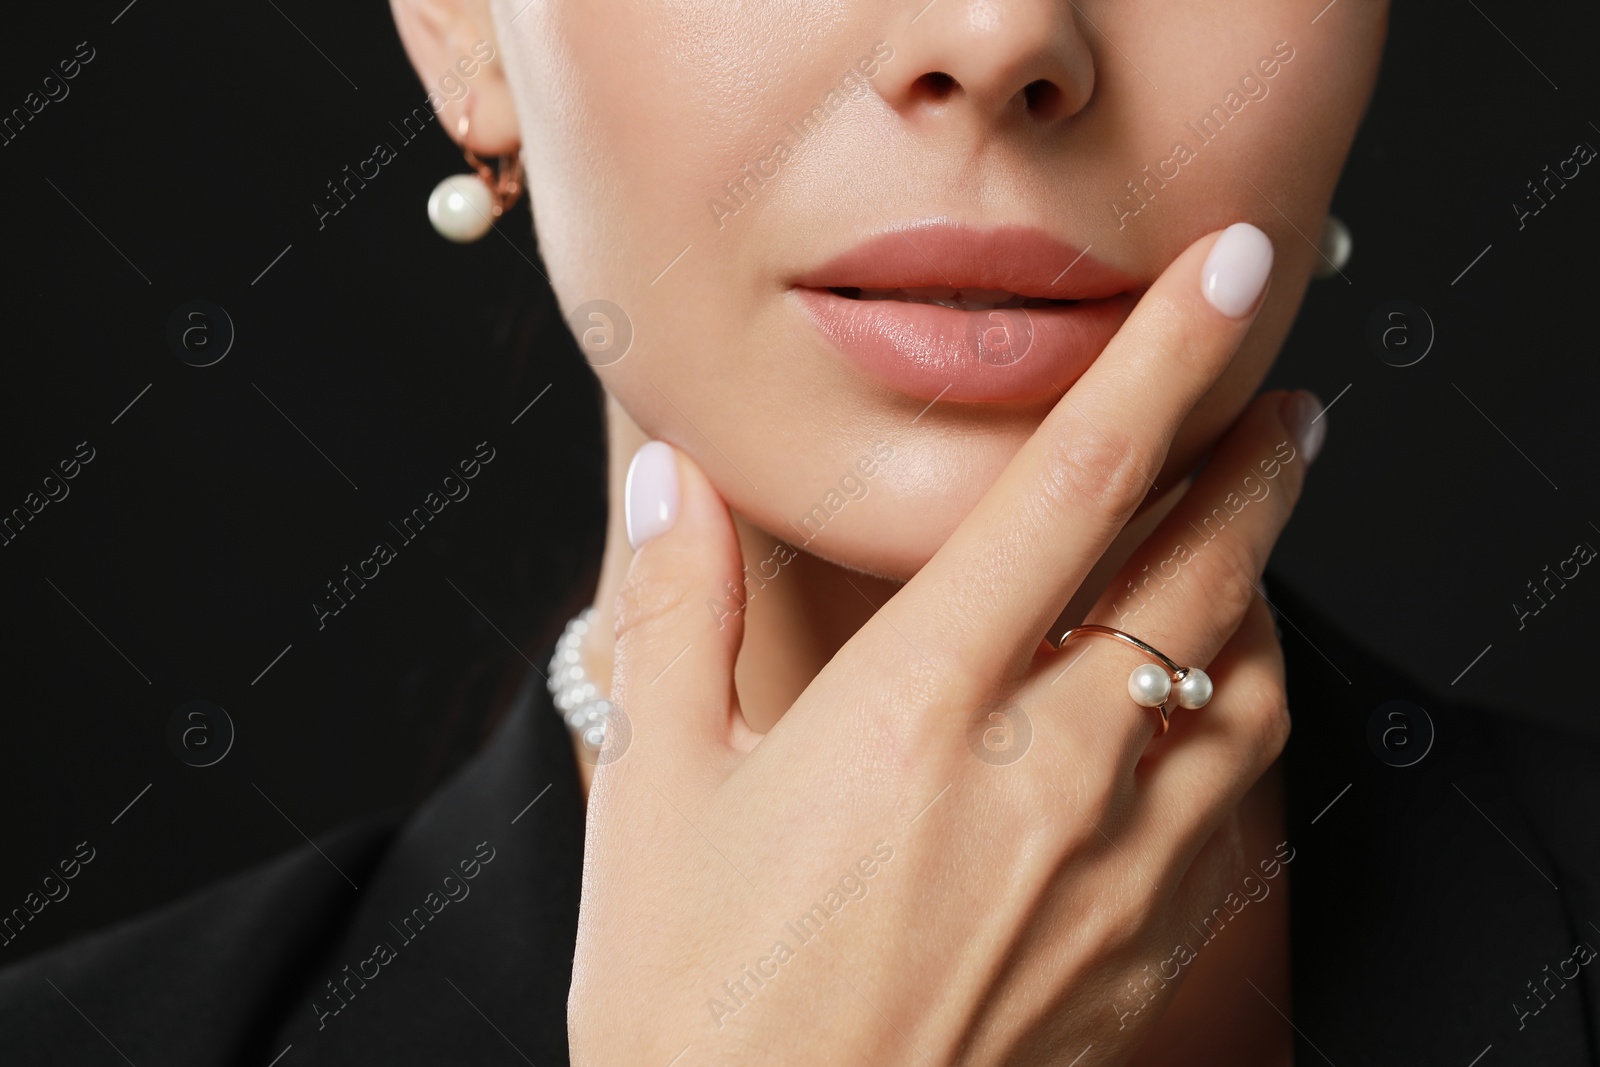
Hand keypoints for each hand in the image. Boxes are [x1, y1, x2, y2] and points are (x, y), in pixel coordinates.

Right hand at [569, 223, 1317, 1064]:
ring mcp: (1108, 870)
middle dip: (1254, 463)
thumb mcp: (654, 796)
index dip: (1159, 362)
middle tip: (1278, 399)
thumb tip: (674, 483)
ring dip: (1263, 587)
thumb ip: (678, 614)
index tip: (1225, 274)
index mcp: (911, 711)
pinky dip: (1246, 714)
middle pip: (1201, 572)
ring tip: (1251, 540)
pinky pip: (1236, 800)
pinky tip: (1218, 700)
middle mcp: (1037, 776)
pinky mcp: (1139, 950)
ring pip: (1248, 683)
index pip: (1069, 490)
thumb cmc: (696, 1006)